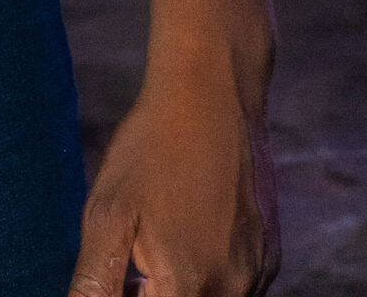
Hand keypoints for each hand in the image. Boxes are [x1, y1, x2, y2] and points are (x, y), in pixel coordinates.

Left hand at [71, 55, 278, 295]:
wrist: (213, 90)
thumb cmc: (151, 147)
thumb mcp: (106, 212)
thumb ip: (95, 281)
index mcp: (186, 288)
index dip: (128, 296)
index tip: (121, 273)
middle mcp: (233, 292)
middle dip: (153, 291)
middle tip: (135, 257)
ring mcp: (258, 275)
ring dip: (182, 287)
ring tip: (161, 236)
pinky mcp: (271, 256)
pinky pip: (237, 287)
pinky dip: (210, 274)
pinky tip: (191, 230)